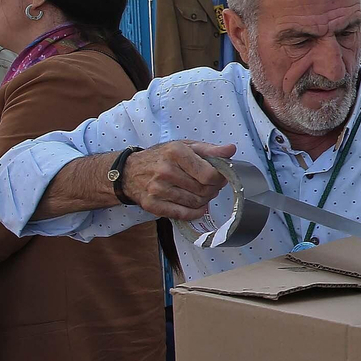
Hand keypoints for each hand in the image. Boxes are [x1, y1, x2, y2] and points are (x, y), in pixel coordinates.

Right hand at [120, 141, 236, 219]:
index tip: (220, 177)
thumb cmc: (161, 157)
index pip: (209, 174)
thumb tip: (231, 149)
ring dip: (204, 200)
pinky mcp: (152, 205)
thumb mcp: (185, 146)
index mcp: (176, 153)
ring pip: (195, 203)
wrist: (130, 171)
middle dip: (213, 189)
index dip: (220, 178)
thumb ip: (210, 149)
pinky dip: (194, 212)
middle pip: (203, 190)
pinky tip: (196, 206)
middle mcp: (165, 171)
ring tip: (201, 193)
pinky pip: (183, 214)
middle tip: (211, 186)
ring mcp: (157, 189)